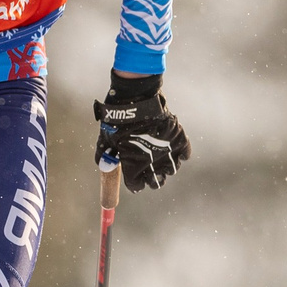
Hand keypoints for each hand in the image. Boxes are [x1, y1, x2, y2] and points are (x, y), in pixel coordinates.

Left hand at [94, 73, 190, 192]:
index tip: (135, 178)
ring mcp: (167, 153)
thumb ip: (103, 154)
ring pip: (172, 170)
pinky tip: (174, 147)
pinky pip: (185, 154)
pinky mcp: (179, 140)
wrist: (135, 101)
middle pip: (157, 183)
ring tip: (161, 156)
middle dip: (154, 179)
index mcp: (134, 167)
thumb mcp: (105, 138)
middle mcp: (152, 164)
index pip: (136, 186)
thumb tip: (101, 163)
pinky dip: (182, 153)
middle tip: (150, 170)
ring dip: (167, 166)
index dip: (136, 184)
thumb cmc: (118, 120)